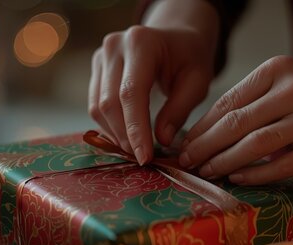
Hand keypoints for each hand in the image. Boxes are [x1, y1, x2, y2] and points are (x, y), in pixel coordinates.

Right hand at [88, 0, 218, 163]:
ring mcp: (101, 55)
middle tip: (142, 158)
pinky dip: (109, 125)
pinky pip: (95, 104)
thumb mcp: (197, 82)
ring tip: (135, 148)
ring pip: (98, 106)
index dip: (136, 129)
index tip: (144, 157)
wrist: (175, 38)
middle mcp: (115, 46)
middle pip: (110, 102)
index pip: (131, 93)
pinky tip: (125, 137)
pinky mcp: (96, 67)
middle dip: (125, 136)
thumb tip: (161, 140)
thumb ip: (179, 110)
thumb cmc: (188, 59)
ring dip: (115, 134)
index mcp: (142, 42)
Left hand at [179, 44, 292, 183]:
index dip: (201, 127)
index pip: (228, 101)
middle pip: (234, 123)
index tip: (183, 144)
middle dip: (203, 146)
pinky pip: (282, 165)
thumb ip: (262, 100)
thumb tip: (216, 132)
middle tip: (184, 163)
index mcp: (281, 69)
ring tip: (204, 174)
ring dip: (223, 162)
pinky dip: (255, 174)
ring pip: (253, 145)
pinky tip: (238, 179)